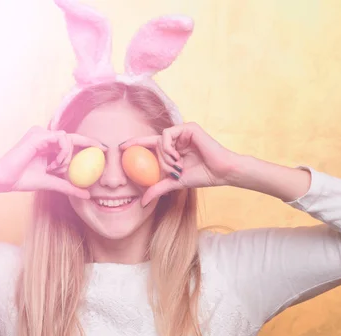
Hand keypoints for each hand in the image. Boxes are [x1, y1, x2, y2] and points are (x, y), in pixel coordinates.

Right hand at [0, 126, 105, 197]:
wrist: (5, 180)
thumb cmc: (24, 180)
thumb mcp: (52, 183)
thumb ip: (68, 187)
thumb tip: (87, 195)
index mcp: (49, 146)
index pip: (72, 142)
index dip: (88, 144)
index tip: (103, 150)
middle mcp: (46, 137)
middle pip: (73, 137)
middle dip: (90, 142)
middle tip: (104, 148)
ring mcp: (41, 134)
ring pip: (67, 138)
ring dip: (67, 156)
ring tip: (57, 168)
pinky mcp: (38, 135)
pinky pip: (60, 138)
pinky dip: (62, 152)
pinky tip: (54, 163)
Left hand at [119, 122, 237, 205]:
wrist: (221, 172)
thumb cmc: (202, 176)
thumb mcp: (175, 183)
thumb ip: (158, 188)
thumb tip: (141, 203)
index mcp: (173, 148)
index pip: (150, 144)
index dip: (135, 143)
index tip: (120, 148)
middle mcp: (177, 138)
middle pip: (154, 143)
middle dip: (155, 158)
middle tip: (165, 168)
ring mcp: (183, 132)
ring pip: (160, 139)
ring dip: (164, 155)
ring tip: (177, 165)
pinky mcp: (189, 127)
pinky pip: (167, 134)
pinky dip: (168, 147)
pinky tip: (177, 157)